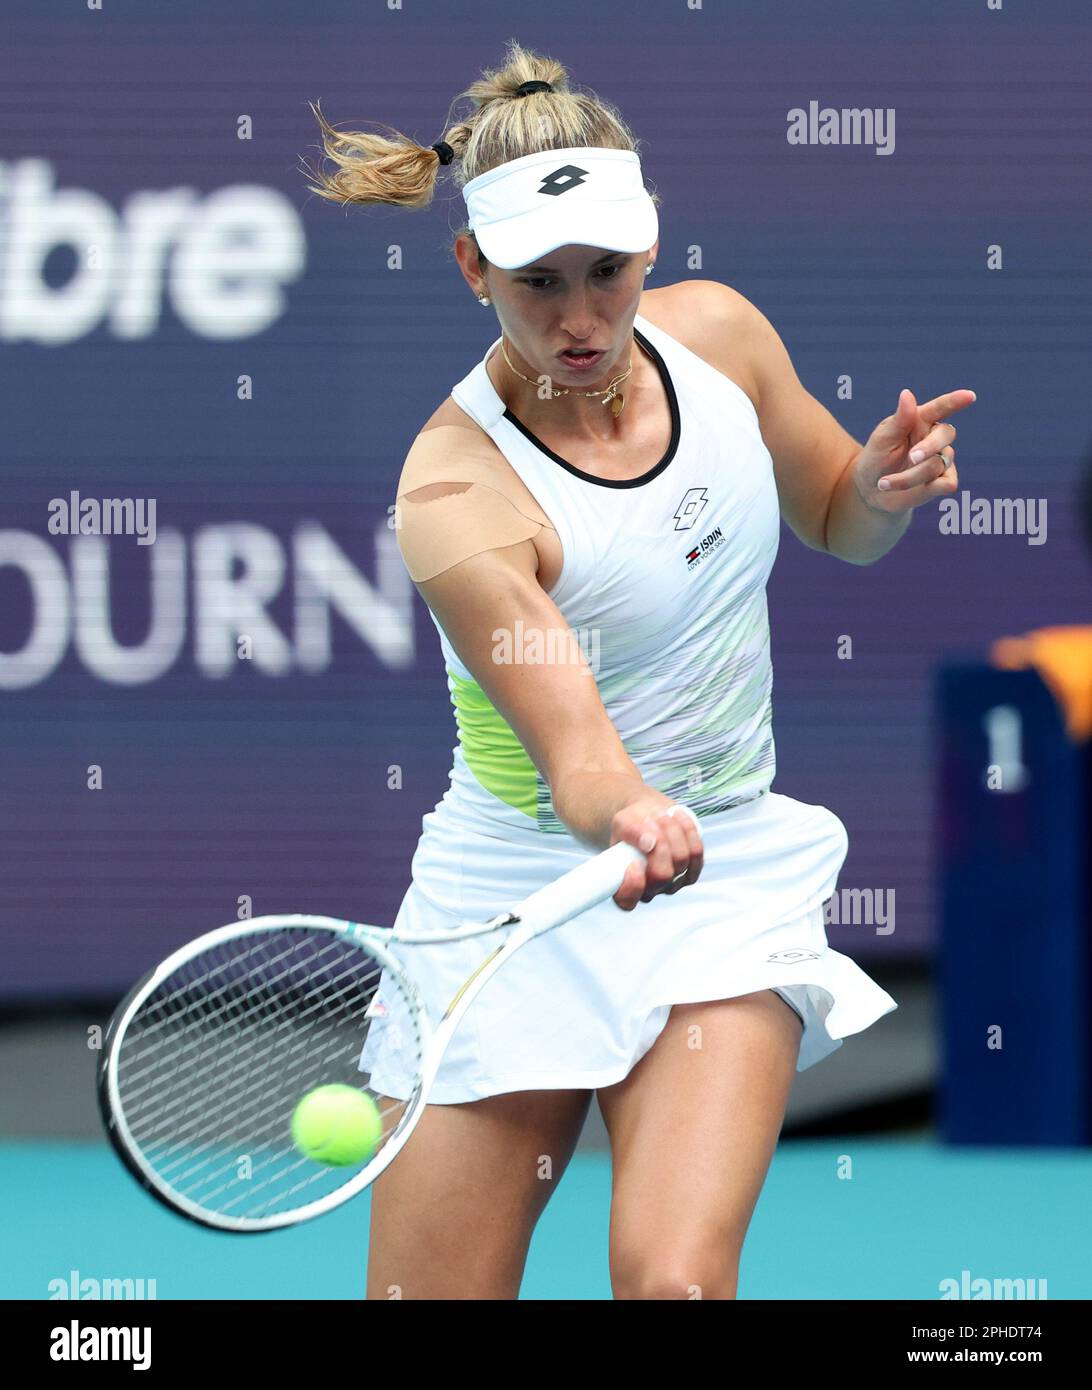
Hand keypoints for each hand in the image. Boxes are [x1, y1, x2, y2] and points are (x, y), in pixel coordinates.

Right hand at [610, 795, 703, 910]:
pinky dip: (688, 831)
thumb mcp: (621, 822)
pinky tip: (678, 817)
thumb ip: (629, 832)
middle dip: (660, 843)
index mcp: (625, 885)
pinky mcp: (691, 871)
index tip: (634, 862)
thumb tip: (649, 843)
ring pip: (681, 860)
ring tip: (660, 814)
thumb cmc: (630, 824)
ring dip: (672, 831)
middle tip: (650, 820)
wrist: (647, 816)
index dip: (633, 886)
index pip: (627, 900)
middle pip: (662, 875)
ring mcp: (672, 883)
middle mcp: (650, 889)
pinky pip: (696, 852)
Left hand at [854, 387, 975, 514]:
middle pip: (946, 434)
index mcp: (920, 421)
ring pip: (936, 465)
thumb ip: (900, 419)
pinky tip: (912, 490)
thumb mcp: (883, 438)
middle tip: (912, 457)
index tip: (969, 396)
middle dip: (930, 446)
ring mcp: (941, 460)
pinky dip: (928, 488)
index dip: (955, 401)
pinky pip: (946, 484)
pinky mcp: (942, 482)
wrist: (871, 489)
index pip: (940, 408)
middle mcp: (934, 438)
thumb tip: (907, 393)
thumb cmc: (877, 457)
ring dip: (908, 477)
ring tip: (883, 483)